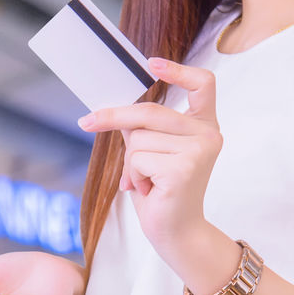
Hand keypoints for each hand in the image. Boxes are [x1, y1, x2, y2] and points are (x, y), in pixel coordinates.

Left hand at [79, 58, 221, 260]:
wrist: (174, 231)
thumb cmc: (160, 193)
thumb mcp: (149, 154)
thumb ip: (141, 129)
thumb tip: (115, 110)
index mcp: (204, 125)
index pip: (203, 85)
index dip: (178, 71)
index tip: (151, 63)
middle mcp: (208, 134)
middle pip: (150, 112)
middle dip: (113, 118)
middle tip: (85, 122)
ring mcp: (200, 150)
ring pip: (138, 139)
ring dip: (131, 164)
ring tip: (146, 181)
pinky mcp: (185, 168)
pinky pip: (138, 159)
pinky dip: (133, 176)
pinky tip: (149, 190)